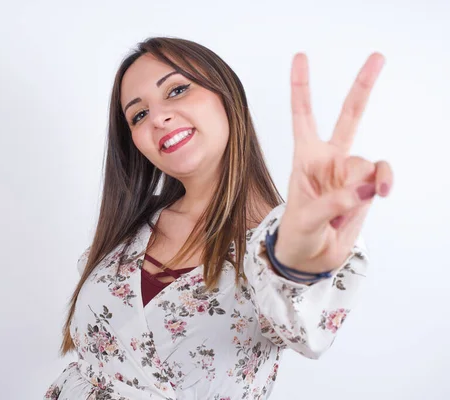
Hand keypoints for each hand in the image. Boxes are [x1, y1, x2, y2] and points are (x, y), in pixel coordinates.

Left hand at [274, 53, 392, 273]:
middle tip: (378, 57)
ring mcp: (349, 173)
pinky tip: (381, 193)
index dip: (301, 87)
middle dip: (362, 87)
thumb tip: (362, 190)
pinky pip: (381, 175)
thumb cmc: (298, 234)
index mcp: (304, 158)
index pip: (303, 116)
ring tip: (354, 202)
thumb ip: (331, 203)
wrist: (310, 257)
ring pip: (367, 162)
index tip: (301, 57)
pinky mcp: (365, 188)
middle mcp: (328, 159)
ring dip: (366, 181)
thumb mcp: (305, 219)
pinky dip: (384, 181)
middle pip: (348, 116)